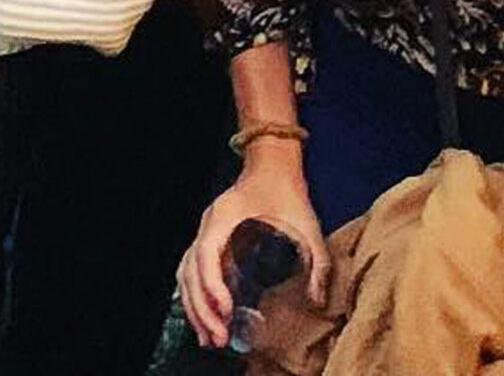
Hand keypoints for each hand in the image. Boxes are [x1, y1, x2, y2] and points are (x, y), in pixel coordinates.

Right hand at [179, 159, 328, 350]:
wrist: (273, 165)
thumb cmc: (286, 192)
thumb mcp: (306, 224)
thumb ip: (317, 262)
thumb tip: (318, 301)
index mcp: (224, 216)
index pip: (206, 253)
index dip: (212, 285)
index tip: (226, 310)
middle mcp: (208, 225)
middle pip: (190, 270)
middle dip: (201, 308)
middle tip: (217, 338)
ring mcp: (205, 232)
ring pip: (186, 273)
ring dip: (194, 307)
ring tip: (207, 338)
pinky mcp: (210, 240)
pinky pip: (191, 271)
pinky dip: (193, 296)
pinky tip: (203, 318)